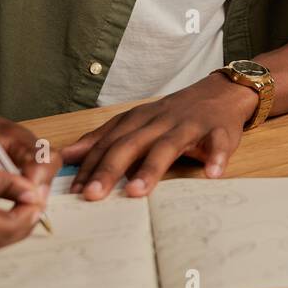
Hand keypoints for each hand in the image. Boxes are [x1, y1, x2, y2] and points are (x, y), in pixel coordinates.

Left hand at [63, 73, 258, 199]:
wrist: (220, 93)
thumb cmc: (174, 115)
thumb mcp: (136, 122)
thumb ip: (105, 139)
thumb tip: (68, 156)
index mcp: (139, 120)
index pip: (109, 143)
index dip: (90, 165)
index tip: (73, 190)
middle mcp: (160, 121)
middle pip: (131, 144)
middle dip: (110, 169)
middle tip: (92, 195)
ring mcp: (189, 125)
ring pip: (168, 145)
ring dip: (151, 168)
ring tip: (136, 191)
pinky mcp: (219, 131)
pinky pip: (218, 143)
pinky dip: (216, 157)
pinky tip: (212, 174)